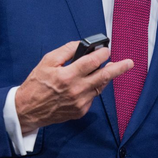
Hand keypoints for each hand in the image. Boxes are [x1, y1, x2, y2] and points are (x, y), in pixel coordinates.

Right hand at [15, 41, 133, 134]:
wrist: (27, 110)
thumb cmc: (36, 84)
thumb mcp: (47, 61)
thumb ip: (66, 51)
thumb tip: (82, 45)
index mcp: (67, 76)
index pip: (92, 62)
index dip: (102, 53)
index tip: (105, 49)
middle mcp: (76, 90)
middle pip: (104, 77)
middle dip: (119, 68)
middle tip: (130, 63)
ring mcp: (80, 103)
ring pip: (100, 87)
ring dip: (105, 77)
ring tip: (112, 68)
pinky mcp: (80, 111)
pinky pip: (92, 96)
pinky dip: (92, 88)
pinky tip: (87, 83)